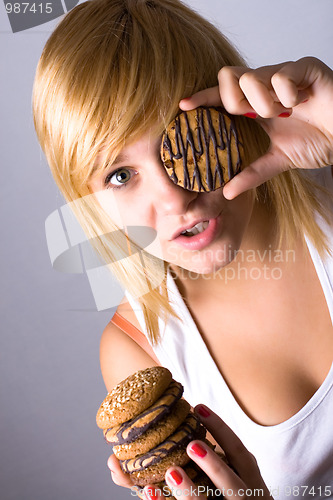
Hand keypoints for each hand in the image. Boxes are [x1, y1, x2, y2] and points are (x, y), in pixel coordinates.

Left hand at [143, 405, 270, 499]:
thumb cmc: (234, 494)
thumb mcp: (239, 478)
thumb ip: (221, 459)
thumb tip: (189, 424)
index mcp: (250, 480)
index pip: (238, 451)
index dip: (220, 429)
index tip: (198, 407)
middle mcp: (243, 497)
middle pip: (231, 483)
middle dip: (214, 465)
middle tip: (192, 445)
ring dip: (189, 490)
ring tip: (172, 472)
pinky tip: (151, 491)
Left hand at [179, 57, 332, 198]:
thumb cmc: (317, 141)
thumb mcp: (279, 161)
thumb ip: (253, 174)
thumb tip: (228, 194)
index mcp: (257, 105)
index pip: (223, 96)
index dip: (203, 98)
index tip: (183, 106)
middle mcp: (266, 86)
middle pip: (229, 77)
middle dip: (235, 100)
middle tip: (251, 115)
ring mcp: (283, 74)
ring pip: (252, 76)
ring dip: (264, 102)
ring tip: (284, 113)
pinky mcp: (304, 68)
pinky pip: (281, 75)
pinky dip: (289, 95)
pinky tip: (301, 103)